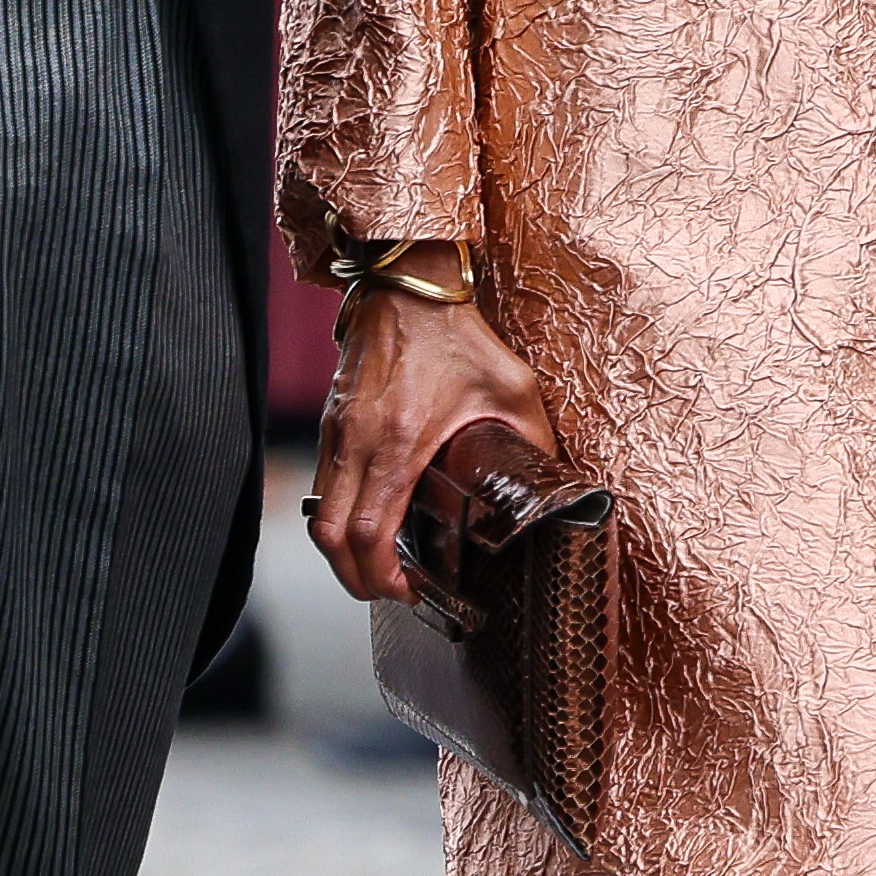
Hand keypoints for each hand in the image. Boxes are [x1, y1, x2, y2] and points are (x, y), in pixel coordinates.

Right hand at [306, 256, 558, 604]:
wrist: (406, 284)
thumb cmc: (455, 333)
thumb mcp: (512, 387)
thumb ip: (534, 441)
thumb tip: (557, 485)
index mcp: (398, 441)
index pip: (368, 532)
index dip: (383, 575)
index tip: (410, 590)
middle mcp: (356, 441)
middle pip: (330, 537)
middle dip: (356, 579)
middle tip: (392, 591)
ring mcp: (336, 431)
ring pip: (319, 514)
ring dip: (343, 551)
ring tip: (382, 565)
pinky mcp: (331, 421)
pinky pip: (323, 485)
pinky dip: (340, 515)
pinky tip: (373, 520)